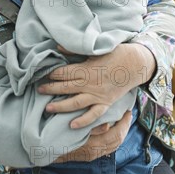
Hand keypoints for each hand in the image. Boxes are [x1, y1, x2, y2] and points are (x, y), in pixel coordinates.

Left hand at [38, 43, 155, 128]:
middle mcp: (90, 84)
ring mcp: (98, 95)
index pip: (64, 73)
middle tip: (38, 90)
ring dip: (60, 106)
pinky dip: (83, 121)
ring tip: (48, 108)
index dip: (52, 74)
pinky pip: (93, 115)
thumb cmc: (115, 54)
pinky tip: (72, 125)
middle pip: (66, 88)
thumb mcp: (95, 50)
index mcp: (86, 69)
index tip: (42, 74)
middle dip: (51, 89)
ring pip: (75, 103)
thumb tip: (58, 47)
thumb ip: (75, 51)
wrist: (136, 64)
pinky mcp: (106, 103)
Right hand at [53, 111, 132, 162]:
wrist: (43, 150)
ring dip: (120, 132)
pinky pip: (107, 146)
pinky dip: (112, 137)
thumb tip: (106, 124)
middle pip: (117, 141)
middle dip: (124, 127)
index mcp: (93, 146)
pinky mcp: (89, 154)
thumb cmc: (55, 136)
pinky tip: (111, 128)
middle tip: (128, 114)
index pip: (115, 136)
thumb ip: (89, 126)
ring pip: (113, 145)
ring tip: (123, 120)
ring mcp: (92, 155)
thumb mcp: (71, 127)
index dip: (123, 124)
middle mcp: (95, 152)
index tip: (127, 112)